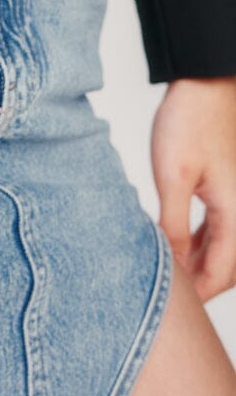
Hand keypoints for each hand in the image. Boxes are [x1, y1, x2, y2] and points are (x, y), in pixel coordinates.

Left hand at [152, 76, 235, 301]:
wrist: (204, 86)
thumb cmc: (187, 125)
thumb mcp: (172, 177)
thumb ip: (174, 224)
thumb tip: (173, 262)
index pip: (220, 273)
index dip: (196, 293)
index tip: (171, 309)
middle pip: (227, 266)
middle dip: (200, 283)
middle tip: (167, 298)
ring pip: (225, 248)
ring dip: (200, 264)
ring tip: (170, 275)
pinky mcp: (228, 189)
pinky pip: (220, 228)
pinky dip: (202, 243)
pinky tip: (180, 247)